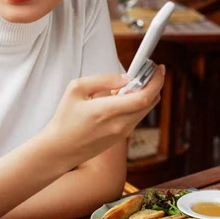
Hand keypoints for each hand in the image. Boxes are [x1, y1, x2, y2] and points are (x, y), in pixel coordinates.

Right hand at [46, 65, 164, 163]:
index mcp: (108, 111)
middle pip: (150, 103)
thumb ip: (103, 80)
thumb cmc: (65, 119)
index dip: (156, 81)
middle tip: (150, 71)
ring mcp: (122, 133)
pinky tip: (125, 96)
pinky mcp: (120, 138)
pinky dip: (137, 104)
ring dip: (146, 94)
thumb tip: (126, 78)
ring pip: (144, 110)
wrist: (60, 150)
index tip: (159, 68)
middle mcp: (120, 124)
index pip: (143, 96)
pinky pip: (136, 117)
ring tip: (135, 82)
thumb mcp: (77, 89)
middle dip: (154, 84)